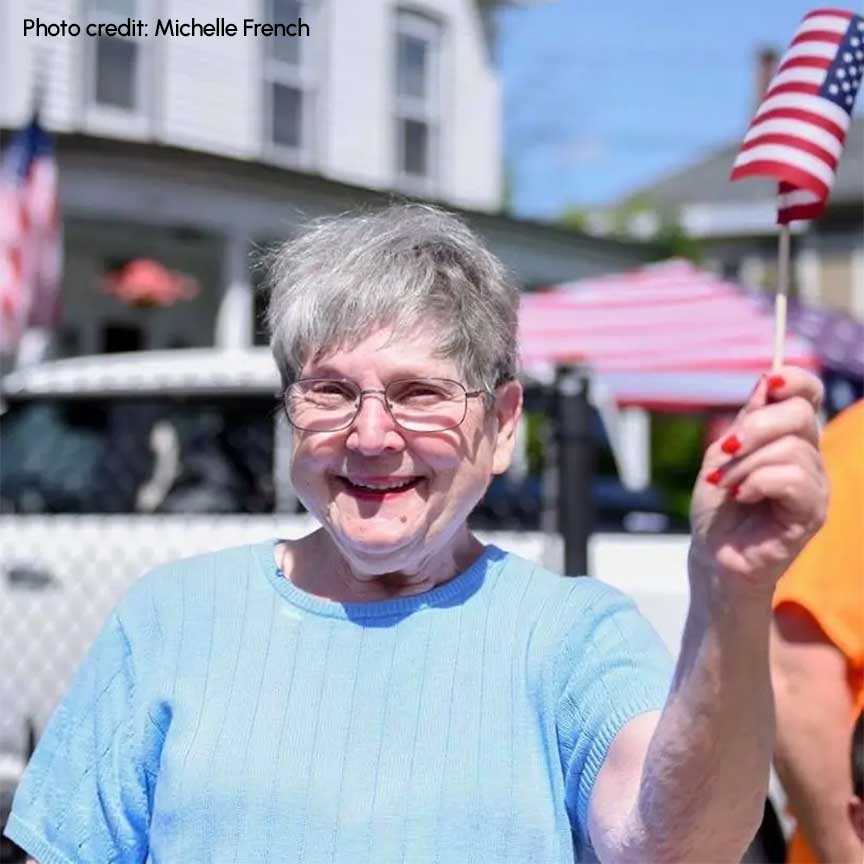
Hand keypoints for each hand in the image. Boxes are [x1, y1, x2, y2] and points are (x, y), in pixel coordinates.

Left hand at [688, 367, 828, 596]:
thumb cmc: (718, 507)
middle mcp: (809, 459)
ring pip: (791, 449)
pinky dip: (757, 482)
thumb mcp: (723, 455)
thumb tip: (767, 381)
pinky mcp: (812, 514)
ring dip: (746, 465)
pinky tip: (742, 496)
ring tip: (727, 486)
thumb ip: (746, 421)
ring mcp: (815, 487)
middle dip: (754, 428)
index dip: (795, 380)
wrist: (712, 553)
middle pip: (800, 416)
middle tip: (725, 451)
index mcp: (789, 439)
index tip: (770, 381)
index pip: (809, 396)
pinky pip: (792, 479)